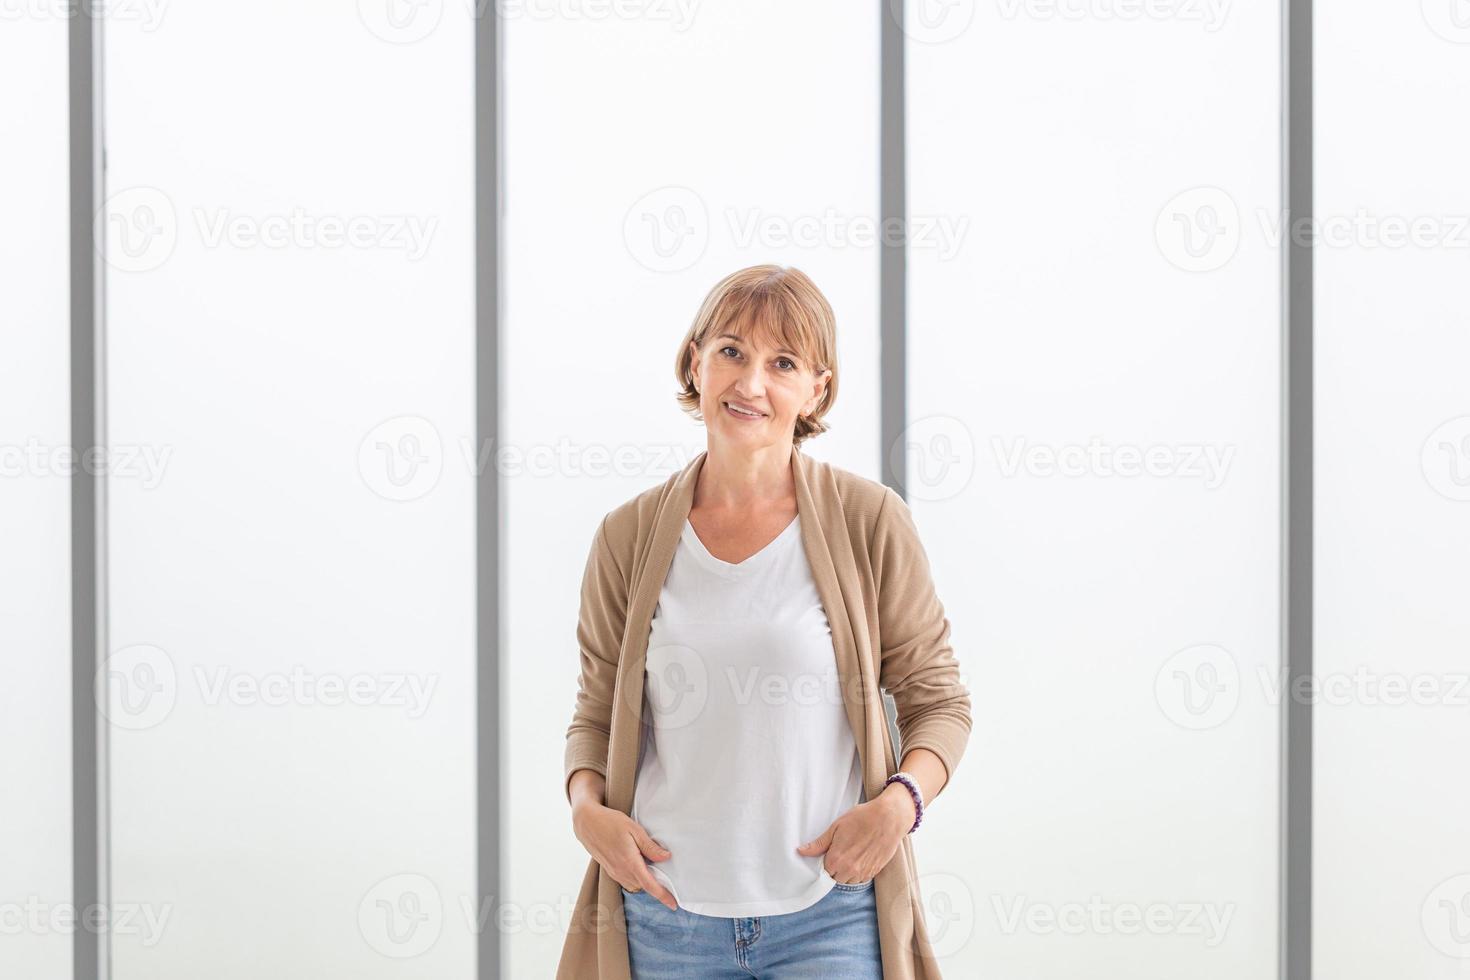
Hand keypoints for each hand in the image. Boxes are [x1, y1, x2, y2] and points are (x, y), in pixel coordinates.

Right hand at [571, 802, 678, 910]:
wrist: (586, 823)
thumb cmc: (610, 822)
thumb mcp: (634, 829)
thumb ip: (650, 846)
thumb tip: (666, 857)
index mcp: (630, 862)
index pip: (649, 885)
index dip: (663, 896)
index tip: (673, 905)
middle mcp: (621, 871)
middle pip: (643, 887)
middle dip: (655, 887)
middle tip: (668, 878)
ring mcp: (614, 872)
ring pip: (634, 884)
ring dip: (644, 881)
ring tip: (653, 869)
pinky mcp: (609, 870)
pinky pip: (625, 880)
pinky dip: (635, 877)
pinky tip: (638, 865)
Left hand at [794, 786, 913, 883]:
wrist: (889, 818)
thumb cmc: (862, 818)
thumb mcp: (836, 827)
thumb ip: (819, 843)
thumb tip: (800, 851)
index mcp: (836, 859)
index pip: (822, 872)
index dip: (824, 862)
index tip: (828, 853)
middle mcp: (849, 870)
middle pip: (835, 878)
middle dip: (835, 868)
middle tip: (840, 851)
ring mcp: (863, 873)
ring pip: (848, 880)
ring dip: (846, 872)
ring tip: (851, 853)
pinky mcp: (874, 872)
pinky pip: (861, 879)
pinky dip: (858, 872)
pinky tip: (861, 857)